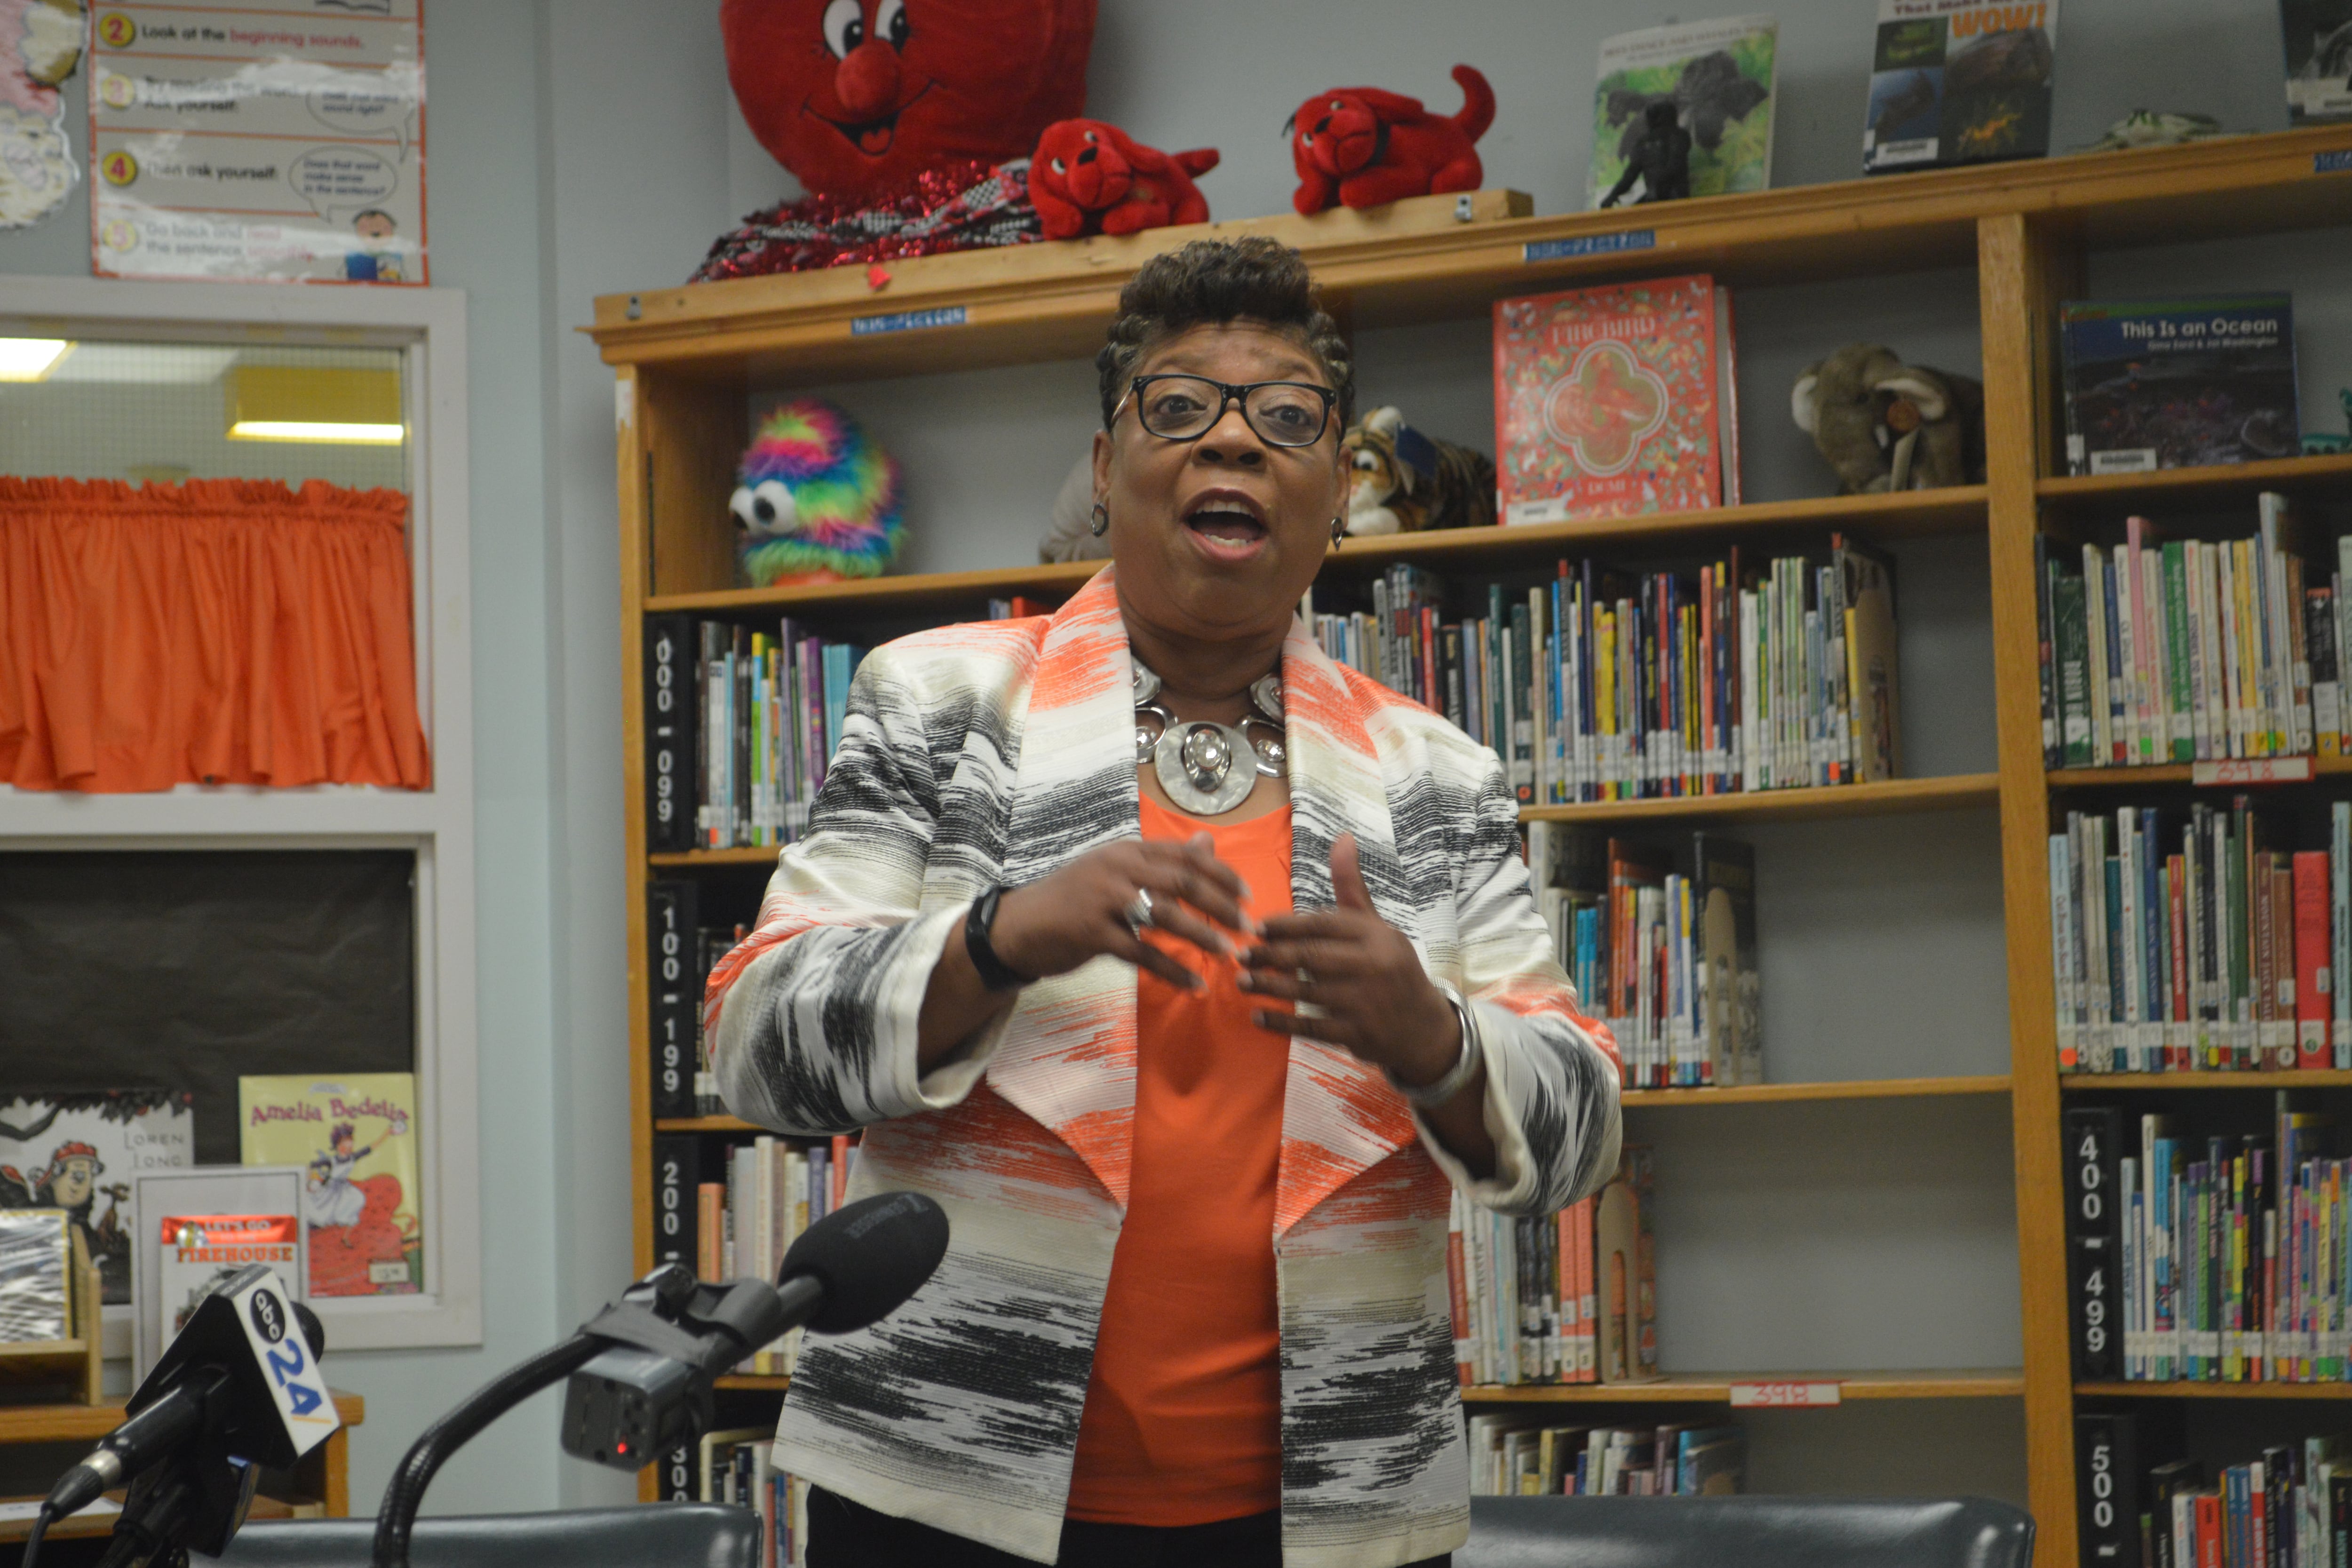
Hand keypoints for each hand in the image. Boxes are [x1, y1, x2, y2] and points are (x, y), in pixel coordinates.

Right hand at [992, 835, 1255, 992]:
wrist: (1017, 927)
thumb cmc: (1072, 900)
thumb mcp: (1115, 871)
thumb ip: (1162, 859)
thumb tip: (1208, 842)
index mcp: (1127, 852)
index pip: (1185, 855)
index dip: (1221, 874)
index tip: (1248, 895)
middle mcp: (1117, 869)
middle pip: (1182, 882)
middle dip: (1221, 905)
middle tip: (1249, 927)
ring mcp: (1104, 900)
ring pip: (1166, 916)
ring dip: (1203, 936)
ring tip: (1229, 953)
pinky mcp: (1093, 934)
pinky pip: (1143, 954)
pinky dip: (1173, 970)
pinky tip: (1195, 985)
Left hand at [1239, 833, 1461, 1084]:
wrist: (1423, 1028)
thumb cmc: (1391, 968)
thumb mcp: (1377, 925)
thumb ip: (1352, 886)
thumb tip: (1342, 836)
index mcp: (1376, 936)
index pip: (1323, 925)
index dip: (1286, 925)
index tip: (1257, 927)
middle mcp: (1372, 966)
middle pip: (1310, 956)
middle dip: (1270, 955)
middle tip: (1241, 955)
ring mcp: (1365, 1003)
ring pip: (1306, 991)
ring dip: (1268, 987)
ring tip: (1241, 982)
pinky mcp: (1357, 1034)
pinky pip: (1311, 1027)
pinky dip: (1281, 1022)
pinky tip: (1257, 1017)